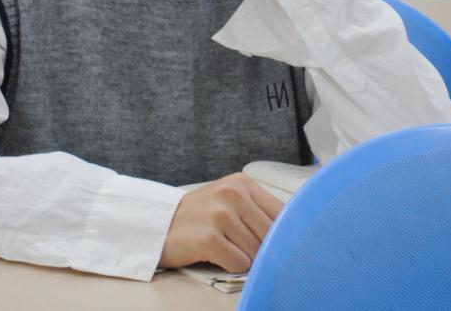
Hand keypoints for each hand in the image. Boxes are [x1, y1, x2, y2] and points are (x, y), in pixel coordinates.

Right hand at [159, 173, 283, 272]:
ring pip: (256, 251)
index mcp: (242, 183)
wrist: (156, 225)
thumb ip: (257, 211)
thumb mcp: (228, 201)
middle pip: (271, 235)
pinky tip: (216, 256)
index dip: (283, 233)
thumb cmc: (198, 217)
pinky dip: (231, 266)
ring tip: (226, 249)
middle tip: (244, 248)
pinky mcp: (208, 238)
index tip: (280, 243)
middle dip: (262, 249)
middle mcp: (232, 194)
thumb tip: (293, 233)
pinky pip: (239, 263)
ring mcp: (219, 215)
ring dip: (245, 258)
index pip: (282, 213)